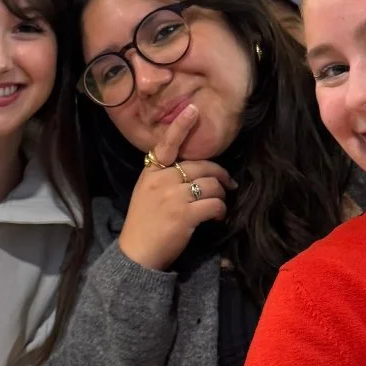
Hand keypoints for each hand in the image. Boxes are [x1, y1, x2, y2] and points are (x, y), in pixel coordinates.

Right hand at [116, 106, 234, 270]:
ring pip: (212, 185)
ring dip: (221, 196)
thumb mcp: (146, 192)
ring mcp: (173, 197)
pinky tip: (217, 217)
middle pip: (202, 166)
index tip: (193, 110)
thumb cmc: (143, 224)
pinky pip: (214, 204)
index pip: (167, 144)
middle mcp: (162, 180)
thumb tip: (193, 169)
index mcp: (151, 171)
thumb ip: (164, 176)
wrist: (136, 254)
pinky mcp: (185, 215)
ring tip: (219, 206)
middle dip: (220, 175)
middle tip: (228, 184)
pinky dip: (221, 211)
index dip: (181, 126)